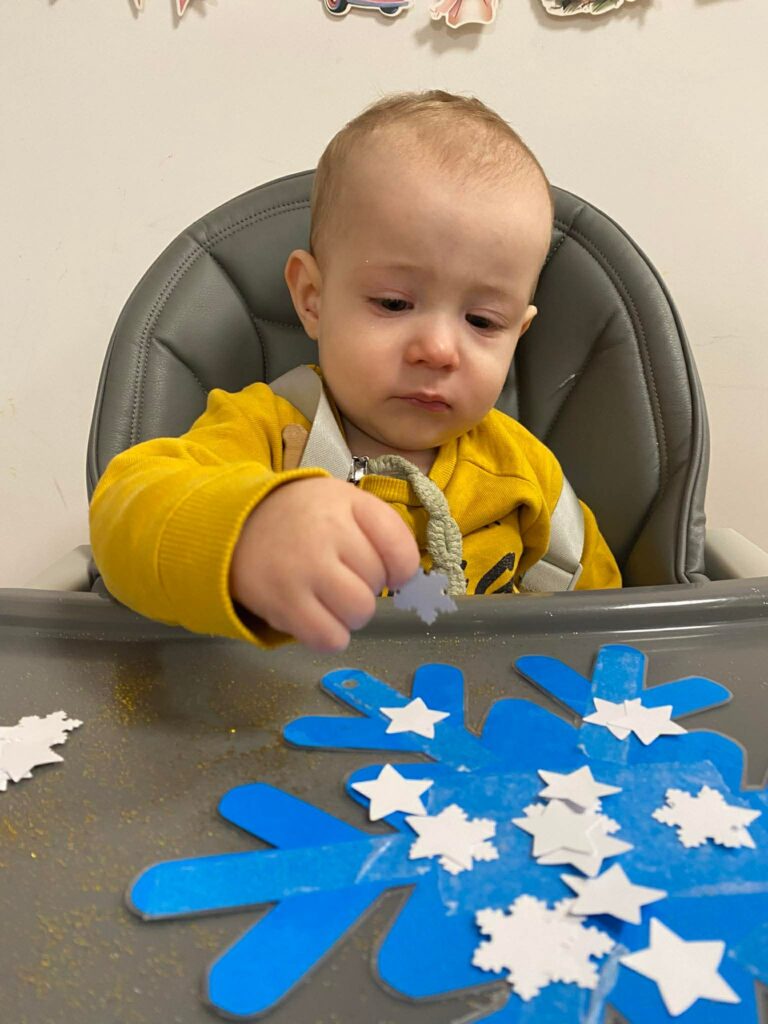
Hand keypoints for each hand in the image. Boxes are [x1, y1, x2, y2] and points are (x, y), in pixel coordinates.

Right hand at [230, 477, 419, 651]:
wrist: (235, 526)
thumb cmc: (302, 518)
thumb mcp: (343, 502)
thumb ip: (380, 529)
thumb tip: (408, 579)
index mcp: (347, 503)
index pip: (400, 549)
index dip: (402, 568)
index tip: (389, 570)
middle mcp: (326, 533)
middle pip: (377, 583)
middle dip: (367, 586)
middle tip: (343, 576)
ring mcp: (303, 570)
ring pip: (359, 612)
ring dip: (351, 613)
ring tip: (331, 597)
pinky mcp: (282, 604)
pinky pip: (329, 638)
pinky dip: (331, 635)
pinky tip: (319, 617)